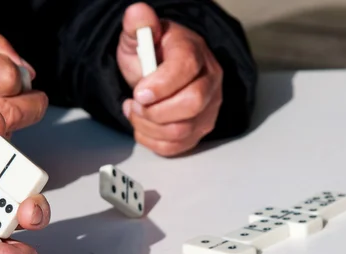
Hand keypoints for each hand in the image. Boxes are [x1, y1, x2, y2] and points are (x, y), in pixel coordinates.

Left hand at [117, 2, 222, 156]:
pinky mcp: (199, 131)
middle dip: (155, 110)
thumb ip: (137, 25)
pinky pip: (175, 148)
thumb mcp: (139, 37)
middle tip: (136, 103)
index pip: (186, 69)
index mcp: (195, 53)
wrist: (158, 75)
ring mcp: (208, 109)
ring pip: (181, 130)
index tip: (138, 92)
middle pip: (192, 104)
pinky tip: (144, 124)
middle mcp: (209, 82)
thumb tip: (137, 13)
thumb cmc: (152, 56)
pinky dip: (151, 141)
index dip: (160, 85)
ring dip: (148, 126)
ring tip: (136, 111)